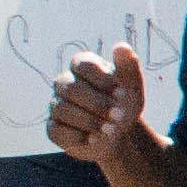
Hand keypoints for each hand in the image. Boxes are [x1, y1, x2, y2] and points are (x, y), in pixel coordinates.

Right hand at [48, 44, 146, 164]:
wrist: (120, 134)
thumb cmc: (123, 104)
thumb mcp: (132, 86)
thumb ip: (128, 67)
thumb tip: (122, 47)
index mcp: (82, 67)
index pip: (83, 64)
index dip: (102, 79)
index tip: (121, 93)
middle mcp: (64, 83)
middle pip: (71, 88)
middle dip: (98, 104)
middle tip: (119, 116)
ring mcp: (56, 105)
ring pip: (62, 109)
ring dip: (90, 121)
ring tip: (110, 130)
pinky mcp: (54, 128)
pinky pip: (57, 131)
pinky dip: (78, 137)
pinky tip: (95, 139)